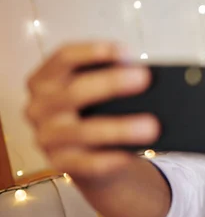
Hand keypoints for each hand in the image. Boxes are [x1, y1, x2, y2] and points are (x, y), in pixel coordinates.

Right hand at [25, 42, 159, 183]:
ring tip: (152, 126)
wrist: (87, 157)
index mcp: (45, 81)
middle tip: (144, 79)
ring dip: (121, 128)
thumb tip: (143, 77)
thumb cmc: (96, 114)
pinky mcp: (61, 165)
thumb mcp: (96, 93)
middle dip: (112, 83)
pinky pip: (90, 162)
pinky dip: (114, 157)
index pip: (63, 58)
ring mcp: (47, 138)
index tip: (126, 52)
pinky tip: (133, 153)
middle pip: (75, 91)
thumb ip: (109, 81)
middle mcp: (39, 108)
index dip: (94, 52)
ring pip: (85, 131)